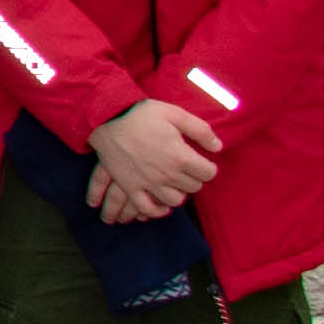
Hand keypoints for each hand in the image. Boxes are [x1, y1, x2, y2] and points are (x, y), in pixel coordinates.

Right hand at [89, 97, 222, 220]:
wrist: (106, 119)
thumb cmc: (141, 115)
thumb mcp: (174, 113)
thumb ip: (200, 130)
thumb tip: (218, 147)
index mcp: (181, 156)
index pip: (208, 173)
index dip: (207, 167)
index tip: (201, 161)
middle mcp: (167, 174)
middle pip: (193, 187)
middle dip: (193, 178)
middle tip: (186, 168)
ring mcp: (148, 183)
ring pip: (175, 200)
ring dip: (178, 193)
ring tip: (174, 183)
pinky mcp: (131, 186)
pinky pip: (147, 208)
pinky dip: (156, 210)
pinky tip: (161, 205)